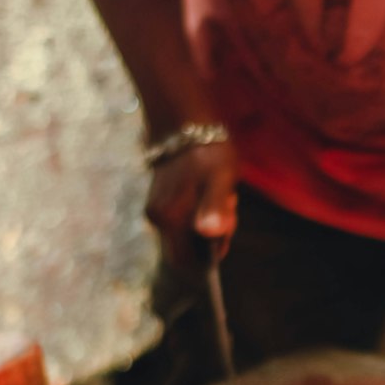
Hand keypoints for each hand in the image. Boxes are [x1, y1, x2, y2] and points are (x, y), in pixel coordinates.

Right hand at [145, 141, 239, 271]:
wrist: (184, 123)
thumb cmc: (207, 151)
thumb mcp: (220, 178)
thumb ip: (215, 207)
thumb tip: (209, 233)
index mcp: (170, 218)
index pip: (186, 260)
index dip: (208, 257)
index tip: (225, 232)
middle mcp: (158, 219)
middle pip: (186, 248)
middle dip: (210, 238)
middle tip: (227, 206)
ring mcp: (156, 210)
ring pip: (185, 234)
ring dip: (207, 224)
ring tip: (220, 195)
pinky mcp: (159, 201)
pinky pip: (181, 221)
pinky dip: (199, 214)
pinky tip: (210, 192)